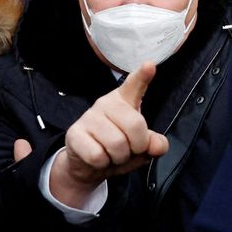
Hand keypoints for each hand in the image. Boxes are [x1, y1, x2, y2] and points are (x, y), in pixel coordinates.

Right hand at [49, 62, 169, 207]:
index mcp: (125, 101)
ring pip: (116, 144)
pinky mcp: (74, 133)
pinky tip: (97, 158)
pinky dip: (102, 164)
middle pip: (136, 125)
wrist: (88, 165)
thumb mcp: (141, 148)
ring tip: (111, 154)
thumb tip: (156, 145)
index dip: (143, 76)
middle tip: (128, 150)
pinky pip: (98, 156)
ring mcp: (89, 117)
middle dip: (137, 147)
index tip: (150, 65)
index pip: (134, 85)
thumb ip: (155, 144)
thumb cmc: (118, 150)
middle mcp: (106, 103)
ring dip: (118, 158)